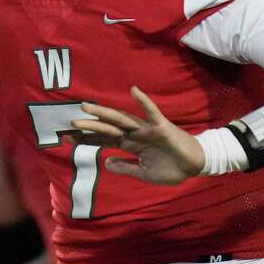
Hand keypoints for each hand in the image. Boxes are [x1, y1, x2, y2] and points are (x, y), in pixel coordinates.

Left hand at [68, 86, 204, 185]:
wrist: (194, 167)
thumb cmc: (170, 169)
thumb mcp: (143, 173)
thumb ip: (125, 168)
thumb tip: (106, 162)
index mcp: (130, 145)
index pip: (104, 140)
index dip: (88, 139)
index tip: (68, 137)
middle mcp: (134, 134)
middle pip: (108, 128)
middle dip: (90, 126)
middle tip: (71, 122)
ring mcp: (146, 129)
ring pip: (122, 118)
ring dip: (104, 113)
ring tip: (86, 107)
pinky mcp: (161, 126)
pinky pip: (151, 111)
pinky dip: (143, 101)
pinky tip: (134, 90)